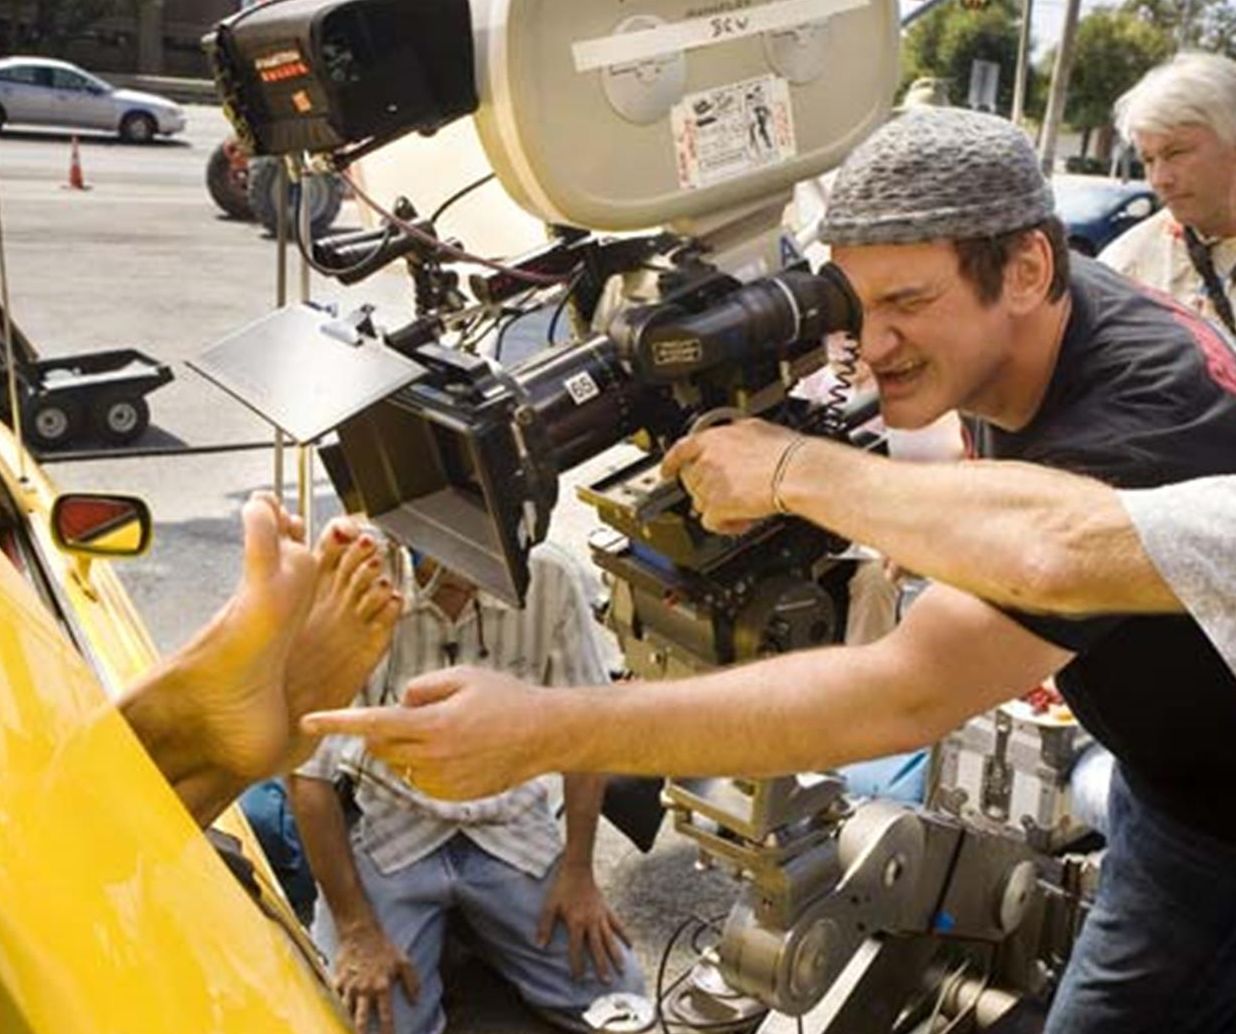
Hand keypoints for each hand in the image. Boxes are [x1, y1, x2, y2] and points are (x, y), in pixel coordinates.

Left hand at [300, 666, 550, 799]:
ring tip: (453, 731)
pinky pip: (422, 780)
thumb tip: (400, 702)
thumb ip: (423, 687)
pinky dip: (428, 766)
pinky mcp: (452, 797)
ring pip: (401, 765)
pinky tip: (462, 752)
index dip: (337, 722)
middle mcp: (433, 758)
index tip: (308, 722)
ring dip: (409, 748)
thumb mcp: (463, 677)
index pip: (372, 724)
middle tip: (422, 712)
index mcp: (432, 725)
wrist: (545, 734)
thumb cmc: (507, 699)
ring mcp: (442, 782)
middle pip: (381, 747)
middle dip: (385, 730)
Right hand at [333, 922, 418, 1033]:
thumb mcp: (403, 962)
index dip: (387, 1031)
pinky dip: (334, 1009)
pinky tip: (333, 1018)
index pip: (386, 1016)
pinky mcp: (338, 981)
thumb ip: (412, 983)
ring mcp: (350, 986)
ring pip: (346, 1012)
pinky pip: (335, 999)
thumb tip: (416, 1002)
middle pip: (361, 1020)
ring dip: (346, 1024)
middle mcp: (365, 989)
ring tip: (345, 1031)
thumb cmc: (384, 947)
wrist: (360, 932)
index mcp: (382, 986)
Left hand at [537, 864, 630, 983]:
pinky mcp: (607, 910)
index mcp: (576, 922)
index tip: (578, 979)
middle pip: (597, 948)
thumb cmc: (562, 888)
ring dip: (616, 955)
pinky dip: (624, 935)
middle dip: (602, 966)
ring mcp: (601, 916)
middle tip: (607, 982)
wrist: (577, 869)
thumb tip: (539, 946)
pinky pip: (618, 925)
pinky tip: (630, 946)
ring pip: (610, 939)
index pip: (576, 948)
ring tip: (622, 969)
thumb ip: (545, 926)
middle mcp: (591, 922)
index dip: (577, 964)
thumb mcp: (549, 906)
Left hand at [662, 419, 801, 533]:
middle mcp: (707, 461)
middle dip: (708, 489)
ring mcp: (709, 485)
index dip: (671, 463)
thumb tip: (736, 434)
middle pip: (692, 481)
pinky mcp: (717, 507)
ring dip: (720, 507)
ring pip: (701, 503)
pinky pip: (711, 522)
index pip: (681, 450)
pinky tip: (742, 520)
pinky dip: (726, 525)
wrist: (796, 471)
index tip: (666, 471)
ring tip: (743, 506)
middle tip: (727, 493)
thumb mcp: (757, 427)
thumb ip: (736, 432)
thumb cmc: (785, 451)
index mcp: (713, 439)